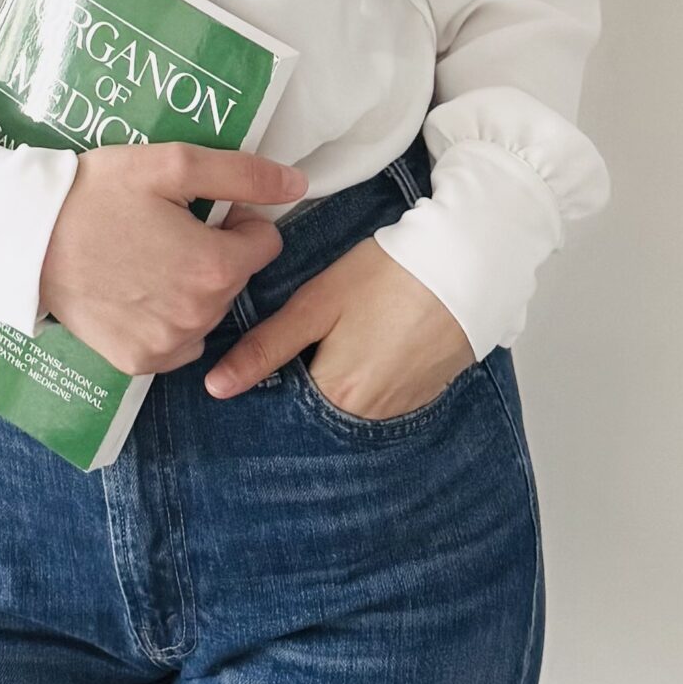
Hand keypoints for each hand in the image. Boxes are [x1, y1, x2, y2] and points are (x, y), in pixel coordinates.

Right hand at [37, 146, 308, 377]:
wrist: (28, 238)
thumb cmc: (98, 193)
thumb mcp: (170, 165)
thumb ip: (242, 174)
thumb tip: (298, 183)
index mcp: (215, 268)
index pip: (265, 244)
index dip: (238, 221)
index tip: (201, 209)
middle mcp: (199, 316)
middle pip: (235, 279)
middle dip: (214, 254)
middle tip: (165, 228)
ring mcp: (167, 345)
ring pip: (207, 312)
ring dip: (191, 288)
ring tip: (145, 257)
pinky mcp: (136, 362)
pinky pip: (175, 343)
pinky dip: (165, 321)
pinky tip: (133, 291)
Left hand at [203, 203, 476, 415]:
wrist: (465, 267)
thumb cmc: (387, 277)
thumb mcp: (318, 304)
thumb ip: (268, 346)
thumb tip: (217, 386)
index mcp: (334, 395)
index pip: (284, 400)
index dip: (275, 367)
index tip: (284, 336)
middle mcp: (367, 416)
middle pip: (317, 402)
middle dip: (308, 370)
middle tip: (324, 324)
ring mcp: (400, 409)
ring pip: (349, 399)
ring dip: (342, 371)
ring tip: (354, 326)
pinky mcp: (424, 395)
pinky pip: (383, 395)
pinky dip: (373, 371)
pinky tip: (378, 335)